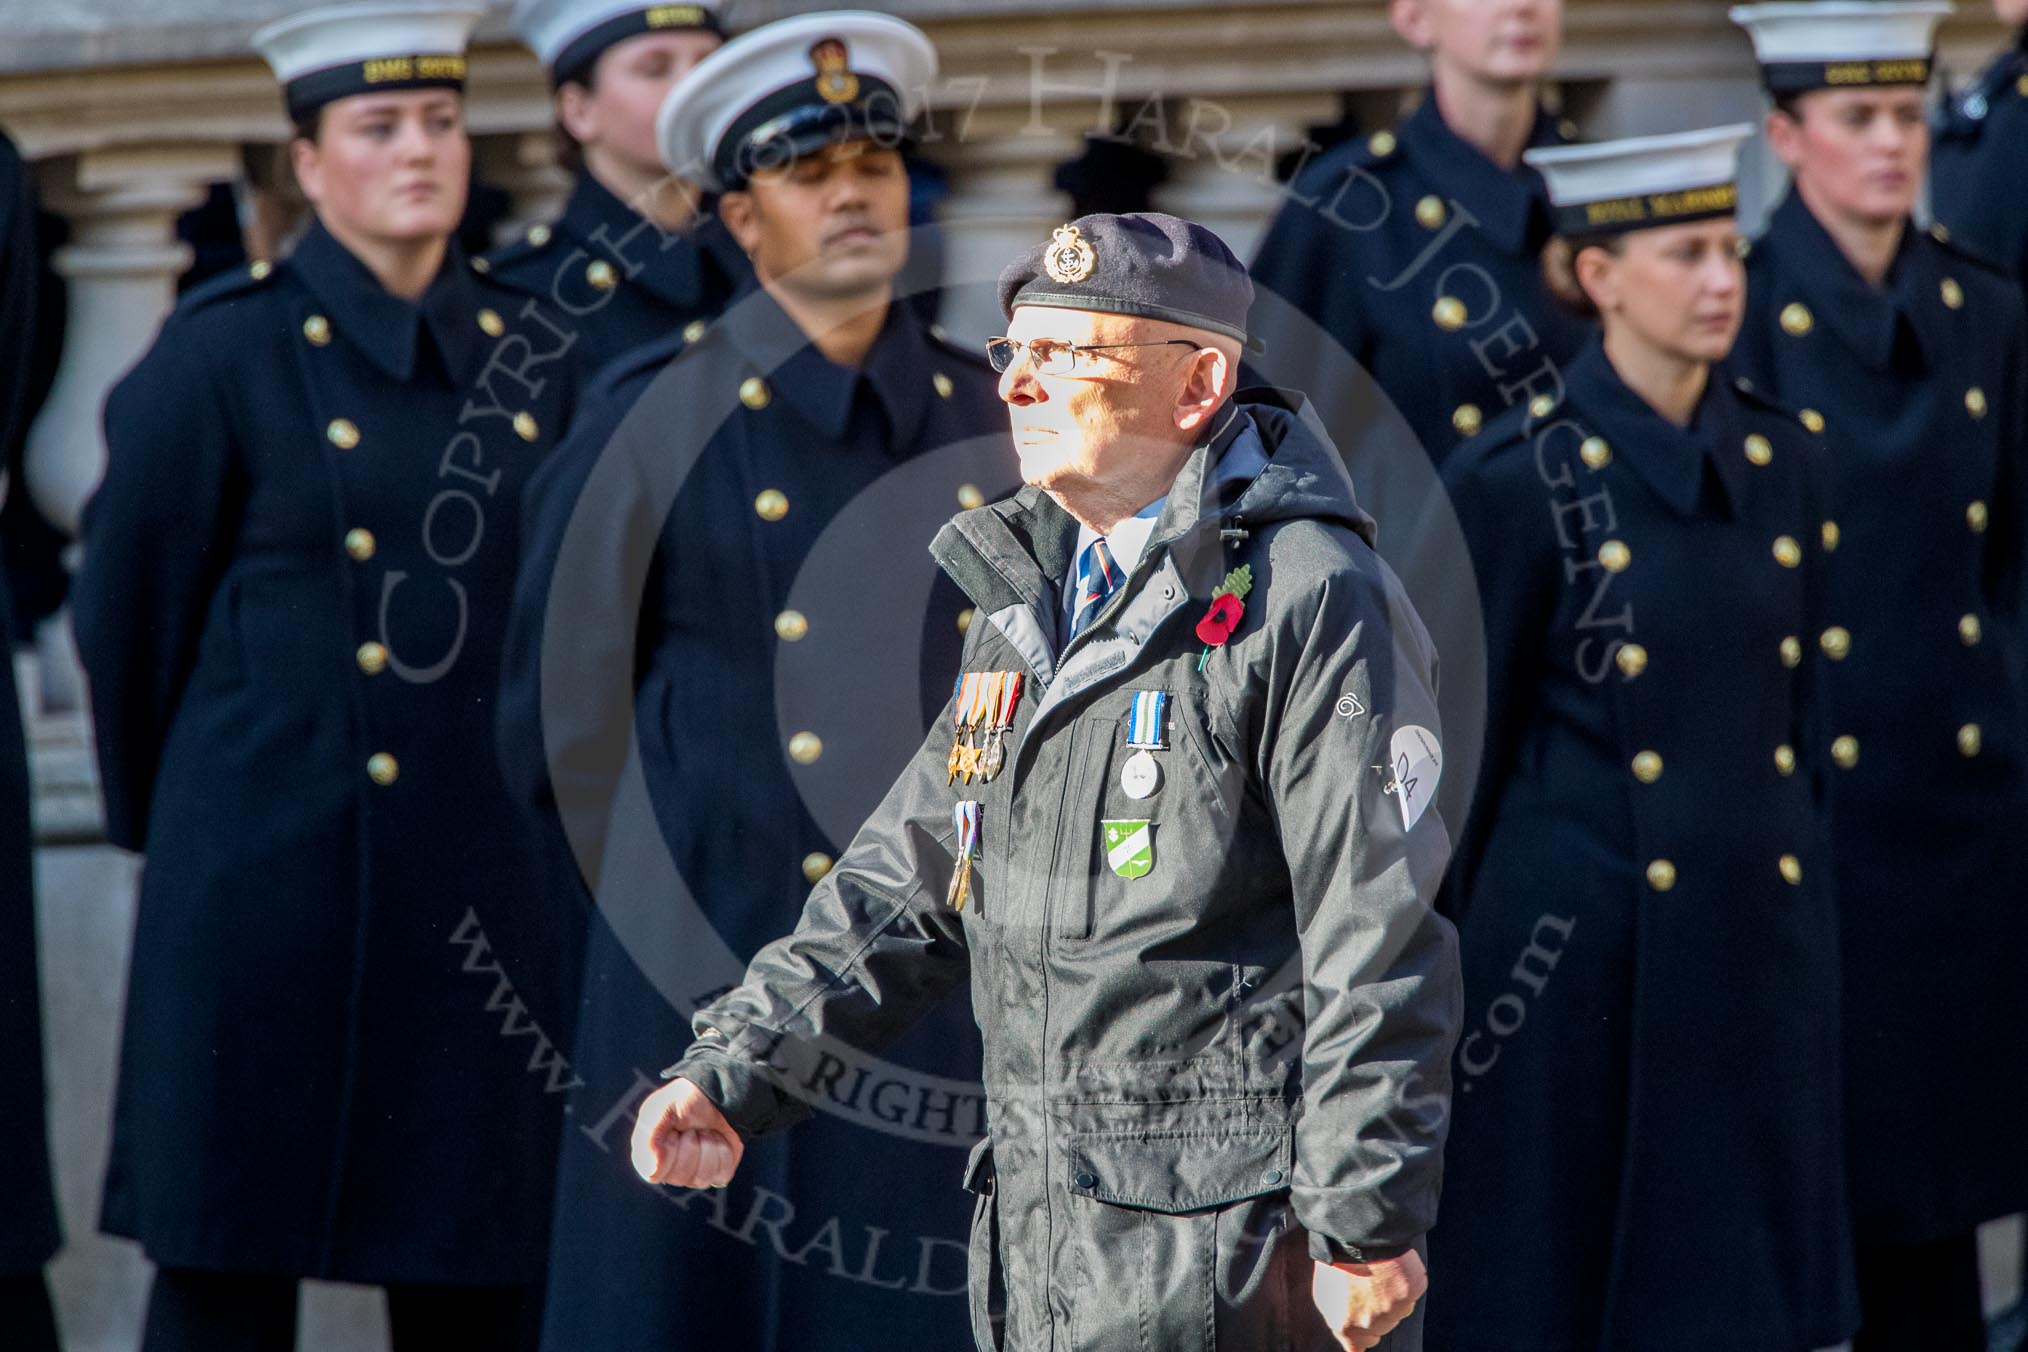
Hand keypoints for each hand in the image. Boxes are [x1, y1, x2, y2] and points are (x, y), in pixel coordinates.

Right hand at [630, 1076, 744, 1187]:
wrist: (716, 1093)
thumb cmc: (685, 1100)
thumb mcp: (662, 1109)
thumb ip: (650, 1139)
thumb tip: (652, 1173)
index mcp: (650, 1158)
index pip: (655, 1174)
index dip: (669, 1150)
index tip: (673, 1131)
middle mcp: (671, 1171)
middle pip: (681, 1176)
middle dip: (691, 1145)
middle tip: (691, 1128)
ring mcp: (695, 1176)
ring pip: (703, 1176)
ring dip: (708, 1146)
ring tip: (705, 1131)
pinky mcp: (717, 1174)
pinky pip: (722, 1175)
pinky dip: (723, 1151)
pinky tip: (718, 1138)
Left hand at [1310, 1249, 1426, 1350]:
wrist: (1355, 1235)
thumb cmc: (1337, 1262)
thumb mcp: (1326, 1296)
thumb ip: (1339, 1320)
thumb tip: (1349, 1338)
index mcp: (1346, 1327)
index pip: (1359, 1345)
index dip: (1360, 1332)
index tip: (1362, 1324)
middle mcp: (1371, 1323)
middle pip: (1380, 1326)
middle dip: (1375, 1311)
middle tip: (1367, 1285)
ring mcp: (1393, 1309)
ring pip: (1397, 1309)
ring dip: (1391, 1294)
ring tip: (1377, 1271)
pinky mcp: (1411, 1292)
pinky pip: (1411, 1290)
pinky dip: (1405, 1279)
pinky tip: (1392, 1266)